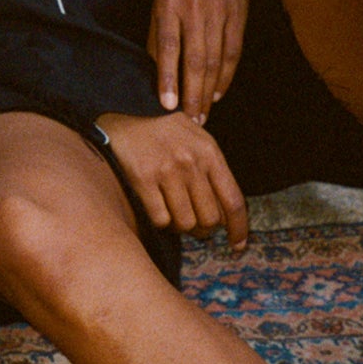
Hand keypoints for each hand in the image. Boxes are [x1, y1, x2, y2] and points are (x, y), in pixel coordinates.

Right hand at [96, 110, 248, 250]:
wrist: (124, 117)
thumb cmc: (164, 132)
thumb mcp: (196, 139)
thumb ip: (213, 168)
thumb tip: (226, 213)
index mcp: (209, 153)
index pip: (233, 201)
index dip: (238, 228)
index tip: (237, 246)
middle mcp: (191, 162)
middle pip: (210, 219)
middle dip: (203, 228)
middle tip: (194, 223)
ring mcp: (166, 171)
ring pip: (185, 223)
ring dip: (180, 226)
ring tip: (173, 213)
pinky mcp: (143, 179)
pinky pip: (161, 220)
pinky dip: (161, 222)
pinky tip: (157, 208)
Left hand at [147, 0, 265, 122]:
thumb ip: (159, 31)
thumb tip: (156, 68)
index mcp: (169, 3)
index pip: (169, 47)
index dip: (168, 78)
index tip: (167, 105)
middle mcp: (195, 9)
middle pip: (195, 60)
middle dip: (192, 94)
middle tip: (190, 120)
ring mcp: (219, 12)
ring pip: (215, 60)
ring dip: (209, 91)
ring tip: (203, 113)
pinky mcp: (238, 15)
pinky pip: (232, 51)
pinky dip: (226, 75)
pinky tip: (218, 92)